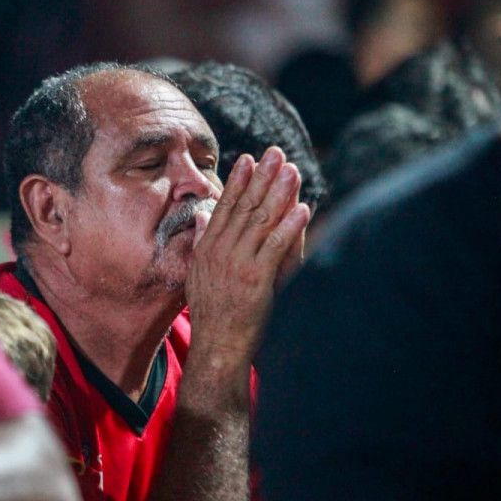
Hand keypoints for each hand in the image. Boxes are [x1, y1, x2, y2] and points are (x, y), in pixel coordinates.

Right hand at [186, 147, 309, 367]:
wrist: (216, 347)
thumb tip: (200, 215)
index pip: (224, 207)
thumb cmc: (212, 314)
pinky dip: (289, 226)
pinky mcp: (255, 279)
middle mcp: (219, 252)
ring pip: (260, 221)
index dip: (238, 181)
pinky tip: (302, 208)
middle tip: (275, 153)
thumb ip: (201, 241)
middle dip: (262, 177)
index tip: (249, 159)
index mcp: (206, 249)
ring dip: (278, 193)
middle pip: (244, 207)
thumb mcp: (197, 274)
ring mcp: (237, 264)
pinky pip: (275, 246)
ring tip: (292, 171)